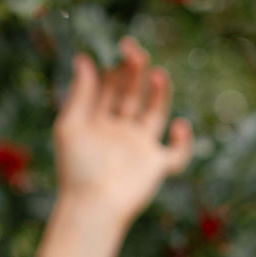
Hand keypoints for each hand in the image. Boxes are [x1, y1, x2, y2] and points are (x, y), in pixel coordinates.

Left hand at [52, 38, 192, 227]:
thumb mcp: (71, 126)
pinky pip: (176, 155)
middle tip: (133, 51)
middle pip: (131, 95)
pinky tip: (180, 126)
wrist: (91, 206)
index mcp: (98, 123)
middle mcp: (120, 133)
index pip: (108, 90)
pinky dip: (184, 142)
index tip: (113, 56)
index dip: (112, 71)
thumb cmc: (75, 169)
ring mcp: (139, 148)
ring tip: (157, 73)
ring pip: (155, 114)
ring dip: (159, 93)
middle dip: (133, 73)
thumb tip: (84, 58)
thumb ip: (80, 94)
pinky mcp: (155, 167)